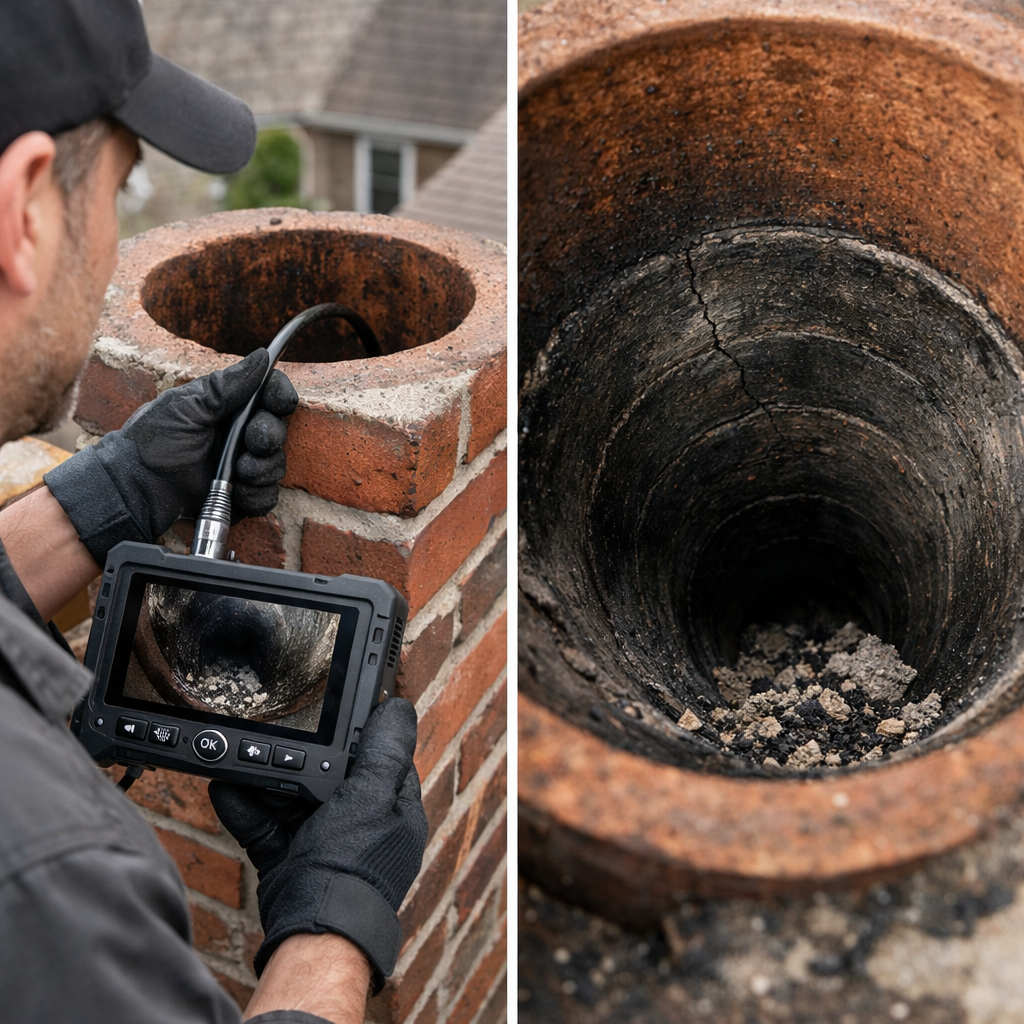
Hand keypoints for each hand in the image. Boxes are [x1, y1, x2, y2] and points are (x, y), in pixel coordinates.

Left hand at [43, 349, 297, 564]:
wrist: (137, 485)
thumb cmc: (154, 440)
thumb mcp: (187, 405)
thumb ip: (227, 385)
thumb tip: (263, 356)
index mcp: (229, 407)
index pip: (270, 394)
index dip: (281, 395)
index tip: (280, 402)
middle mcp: (240, 434)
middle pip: (278, 429)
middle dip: (269, 436)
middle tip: (251, 442)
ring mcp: (242, 465)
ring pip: (276, 464)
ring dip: (262, 468)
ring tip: (238, 472)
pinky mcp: (241, 495)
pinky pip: (268, 496)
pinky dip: (257, 494)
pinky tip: (238, 491)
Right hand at [209, 699, 427, 993]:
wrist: (313, 933)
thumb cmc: (353, 867)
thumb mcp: (373, 795)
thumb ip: (384, 751)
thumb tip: (400, 708)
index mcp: (393, 809)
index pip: (378, 757)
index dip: (356, 734)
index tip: (329, 715)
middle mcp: (362, 825)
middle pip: (329, 776)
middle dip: (299, 759)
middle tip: (274, 736)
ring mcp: (325, 845)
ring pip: (294, 799)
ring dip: (266, 781)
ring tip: (242, 760)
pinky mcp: (292, 862)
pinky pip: (268, 826)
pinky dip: (247, 810)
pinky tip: (227, 790)